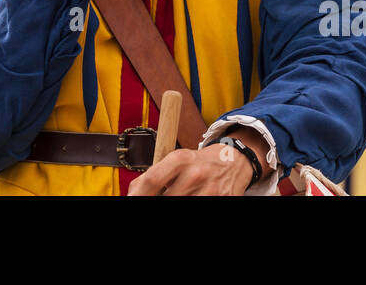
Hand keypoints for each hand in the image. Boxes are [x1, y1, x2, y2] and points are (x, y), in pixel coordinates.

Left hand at [127, 131, 268, 195]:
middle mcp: (195, 173)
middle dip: (155, 201)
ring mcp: (210, 190)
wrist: (233, 161)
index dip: (139, 194)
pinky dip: (190, 204)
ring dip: (173, 203)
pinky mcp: (222, 200)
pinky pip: (198, 206)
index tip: (132, 199)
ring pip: (181, 204)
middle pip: (166, 198)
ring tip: (176, 195)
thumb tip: (134, 191)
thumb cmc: (200, 162)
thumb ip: (155, 174)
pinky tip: (188, 198)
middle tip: (154, 198)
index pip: (153, 179)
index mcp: (181, 159)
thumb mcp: (177, 160)